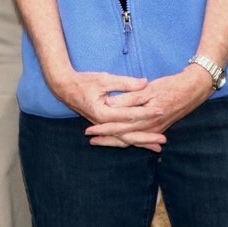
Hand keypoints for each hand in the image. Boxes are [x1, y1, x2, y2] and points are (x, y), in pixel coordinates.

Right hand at [44, 68, 161, 147]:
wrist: (64, 88)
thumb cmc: (84, 82)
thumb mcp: (104, 79)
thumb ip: (125, 83)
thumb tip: (144, 83)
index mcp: (102, 113)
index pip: (129, 115)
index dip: (146, 113)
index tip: (161, 110)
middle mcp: (103, 123)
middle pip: (128, 135)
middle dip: (147, 137)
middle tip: (164, 139)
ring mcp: (103, 126)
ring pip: (124, 139)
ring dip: (141, 142)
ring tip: (158, 147)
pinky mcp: (104, 125)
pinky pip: (120, 136)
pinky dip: (132, 140)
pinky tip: (143, 142)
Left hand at [82, 66, 214, 150]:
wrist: (194, 90)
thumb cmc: (171, 86)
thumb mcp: (149, 89)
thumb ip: (130, 98)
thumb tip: (111, 104)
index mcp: (146, 118)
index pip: (120, 127)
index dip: (103, 129)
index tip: (89, 130)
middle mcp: (150, 128)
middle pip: (123, 137)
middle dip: (106, 139)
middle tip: (90, 139)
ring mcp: (156, 130)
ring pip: (131, 140)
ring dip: (116, 141)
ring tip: (100, 141)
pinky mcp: (159, 128)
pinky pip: (141, 138)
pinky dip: (130, 141)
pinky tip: (122, 142)